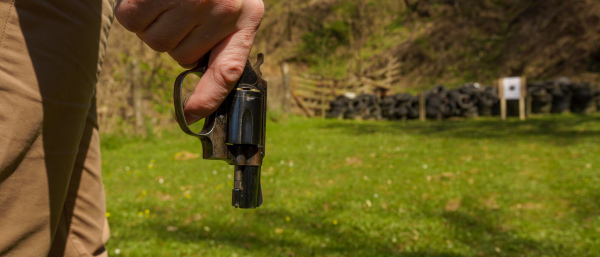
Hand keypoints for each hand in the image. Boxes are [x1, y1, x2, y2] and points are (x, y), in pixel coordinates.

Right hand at [115, 0, 263, 122]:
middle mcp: (222, 10)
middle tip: (180, 9)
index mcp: (247, 16)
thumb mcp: (234, 6)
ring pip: (156, 42)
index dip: (211, 96)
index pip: (229, 68)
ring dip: (153, 25)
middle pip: (180, 56)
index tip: (194, 116)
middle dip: (175, 39)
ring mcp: (191, 0)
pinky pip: (132, 22)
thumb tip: (201, 102)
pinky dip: (133, 12)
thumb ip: (224, 43)